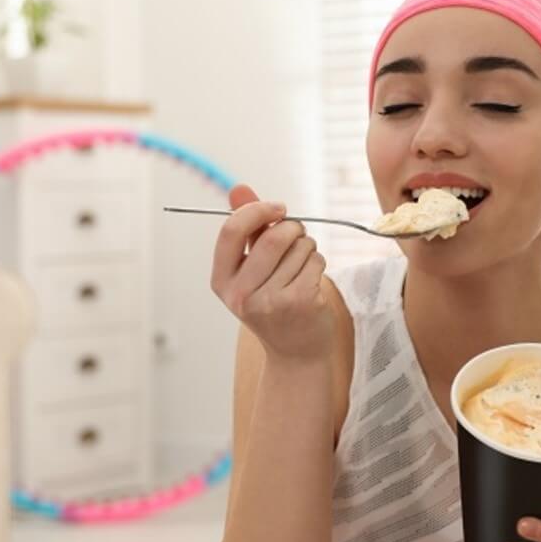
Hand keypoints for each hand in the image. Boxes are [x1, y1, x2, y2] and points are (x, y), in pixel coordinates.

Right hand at [210, 183, 331, 361]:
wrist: (296, 353)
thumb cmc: (273, 304)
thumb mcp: (251, 269)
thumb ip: (247, 228)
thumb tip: (238, 189)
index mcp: (222, 281)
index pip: (232, 231)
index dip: (257, 210)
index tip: (278, 208)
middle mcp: (242, 294)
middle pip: (274, 236)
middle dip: (293, 228)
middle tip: (298, 236)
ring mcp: (271, 301)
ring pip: (300, 247)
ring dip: (307, 249)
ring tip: (301, 268)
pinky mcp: (300, 303)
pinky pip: (316, 261)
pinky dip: (318, 263)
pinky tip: (311, 281)